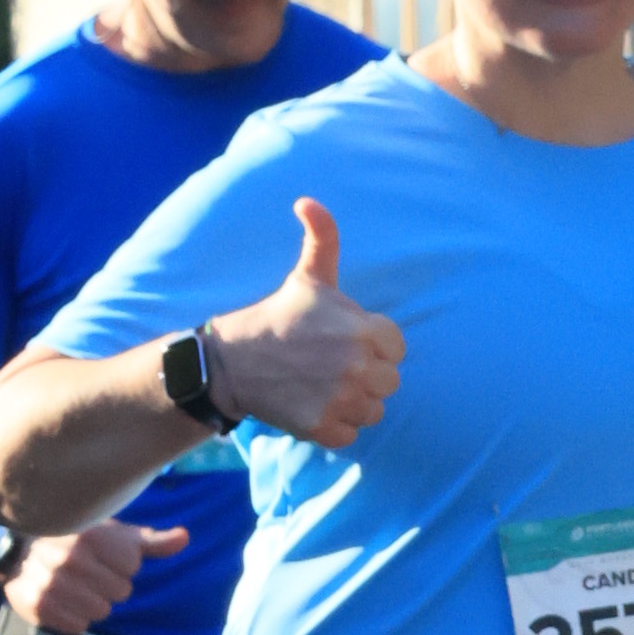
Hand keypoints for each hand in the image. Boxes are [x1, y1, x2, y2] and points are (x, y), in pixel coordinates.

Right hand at [6, 521, 190, 634]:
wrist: (21, 550)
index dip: (123, 566)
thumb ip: (150, 541)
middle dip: (110, 587)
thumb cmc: (78, 541)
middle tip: (90, 575)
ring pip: (100, 612)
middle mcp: (68, 557)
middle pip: (119, 593)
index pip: (131, 566)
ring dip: (95, 604)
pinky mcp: (37, 604)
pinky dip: (76, 619)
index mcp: (90, 535)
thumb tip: (185, 538)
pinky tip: (65, 602)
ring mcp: (50, 581)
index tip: (105, 557)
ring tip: (78, 588)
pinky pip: (78, 627)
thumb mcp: (115, 535)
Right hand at [202, 200, 403, 450]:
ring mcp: (341, 400)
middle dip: (367, 375)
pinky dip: (336, 425)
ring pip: (373, 410)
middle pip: (389, 382)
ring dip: (354, 402)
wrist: (236, 360)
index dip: (374, 345)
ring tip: (324, 384)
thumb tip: (307, 201)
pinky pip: (351, 433)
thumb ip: (322, 237)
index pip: (397, 349)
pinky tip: (314, 404)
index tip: (346, 341)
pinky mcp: (323, 428)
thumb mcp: (308, 275)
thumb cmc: (280, 315)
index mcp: (365, 331)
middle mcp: (358, 368)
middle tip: (332, 365)